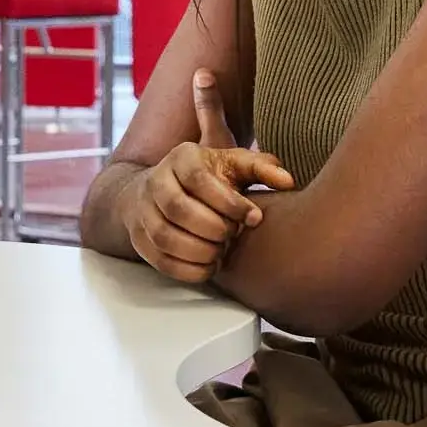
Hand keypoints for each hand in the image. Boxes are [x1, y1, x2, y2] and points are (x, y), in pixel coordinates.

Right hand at [120, 70, 293, 283]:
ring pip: (165, 236)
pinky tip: (208, 267)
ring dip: (198, 251)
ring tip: (220, 254)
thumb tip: (288, 181)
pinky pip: (159, 259)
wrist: (161, 189)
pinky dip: (187, 269)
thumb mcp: (235, 164)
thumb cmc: (209, 177)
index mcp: (181, 157)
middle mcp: (156, 180)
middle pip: (178, 209)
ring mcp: (143, 210)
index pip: (199, 180)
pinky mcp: (139, 237)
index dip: (228, 203)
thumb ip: (262, 168)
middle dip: (212, 229)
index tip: (253, 218)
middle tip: (232, 237)